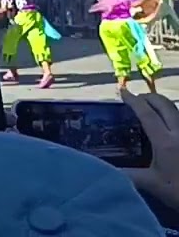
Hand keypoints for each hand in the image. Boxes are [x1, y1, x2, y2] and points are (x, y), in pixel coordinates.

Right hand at [121, 89, 178, 210]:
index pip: (146, 113)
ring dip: (162, 104)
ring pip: (177, 110)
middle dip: (149, 97)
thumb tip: (105, 170)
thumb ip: (128, 175)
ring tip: (151, 107)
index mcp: (165, 141)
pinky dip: (172, 115)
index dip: (133, 100)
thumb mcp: (152, 185)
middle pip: (165, 104)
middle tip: (136, 98)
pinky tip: (168, 124)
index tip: (122, 91)